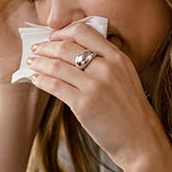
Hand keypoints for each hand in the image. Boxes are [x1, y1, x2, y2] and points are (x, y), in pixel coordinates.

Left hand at [26, 22, 169, 167]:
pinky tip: (35, 79)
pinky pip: (55, 86)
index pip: (84, 32)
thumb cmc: (131, 112)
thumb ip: (107, 62)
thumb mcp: (126, 77)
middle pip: (66, 47)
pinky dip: (41, 80)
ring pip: (57, 66)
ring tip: (31, 63)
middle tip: (36, 50)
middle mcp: (107, 68)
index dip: (63, 32)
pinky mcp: (83, 104)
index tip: (53, 38)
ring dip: (39, 63)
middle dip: (46, 47)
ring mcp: (95, 86)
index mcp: (118, 58)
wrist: (140, 140)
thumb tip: (77, 53)